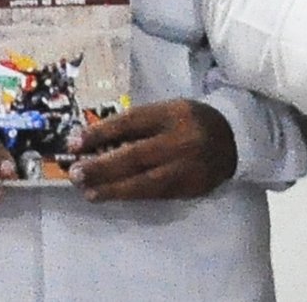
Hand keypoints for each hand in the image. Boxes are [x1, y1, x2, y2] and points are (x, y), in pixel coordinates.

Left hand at [67, 99, 235, 201]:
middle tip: (75, 173)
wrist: (232, 140)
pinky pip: (154, 194)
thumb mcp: (167, 111)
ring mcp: (185, 167)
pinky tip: (110, 195)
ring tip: (87, 190)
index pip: (131, 123)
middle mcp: (179, 140)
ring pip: (143, 181)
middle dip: (101, 166)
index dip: (101, 133)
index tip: (74, 143)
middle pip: (135, 155)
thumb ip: (138, 124)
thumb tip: (95, 139)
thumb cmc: (189, 121)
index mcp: (172, 113)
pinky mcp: (188, 187)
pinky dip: (129, 195)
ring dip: (111, 188)